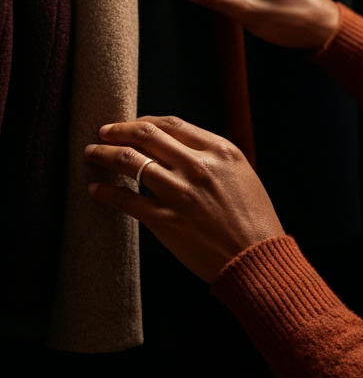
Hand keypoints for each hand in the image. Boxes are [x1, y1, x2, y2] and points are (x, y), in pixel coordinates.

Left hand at [85, 116, 284, 282]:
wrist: (255, 256)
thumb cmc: (253, 218)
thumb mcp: (241, 174)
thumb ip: (213, 158)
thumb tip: (179, 149)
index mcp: (220, 151)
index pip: (172, 124)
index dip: (144, 121)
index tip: (130, 125)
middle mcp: (198, 166)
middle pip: (146, 135)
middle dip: (118, 130)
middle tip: (103, 132)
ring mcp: (179, 193)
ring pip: (130, 161)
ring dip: (104, 154)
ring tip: (92, 153)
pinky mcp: (165, 220)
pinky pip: (125, 200)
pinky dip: (105, 192)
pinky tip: (96, 189)